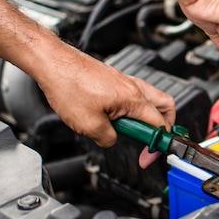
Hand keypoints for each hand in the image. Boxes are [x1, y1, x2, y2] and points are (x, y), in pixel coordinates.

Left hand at [35, 44, 174, 167]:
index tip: (149, 154)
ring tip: (131, 130)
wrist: (53, 63)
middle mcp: (133, 87)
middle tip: (153, 140)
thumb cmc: (68, 85)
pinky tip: (114, 117)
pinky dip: (132, 109)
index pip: (159, 124)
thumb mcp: (88, 124)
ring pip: (150, 100)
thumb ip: (107, 138)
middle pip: (165, 106)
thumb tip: (112, 140)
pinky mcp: (115, 80)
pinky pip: (134, 96)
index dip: (156, 143)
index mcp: (133, 98)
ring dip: (147, 117)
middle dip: (164, 126)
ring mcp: (125, 82)